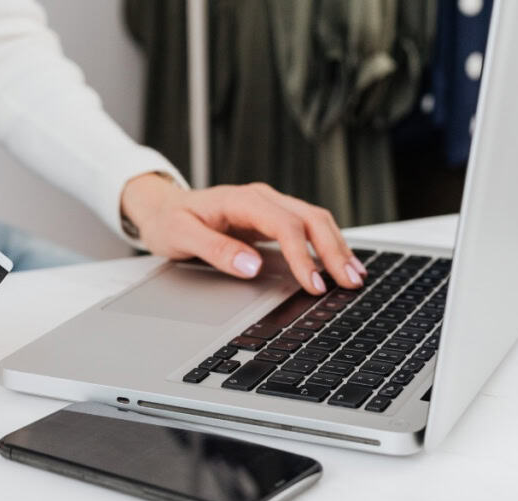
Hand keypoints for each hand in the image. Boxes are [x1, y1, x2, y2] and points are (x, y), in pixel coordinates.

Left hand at [120, 174, 366, 293]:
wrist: (162, 208)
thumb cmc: (170, 221)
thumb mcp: (182, 236)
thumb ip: (216, 250)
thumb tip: (251, 266)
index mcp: (242, 200)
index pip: (284, 225)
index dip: (303, 256)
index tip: (314, 284)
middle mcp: (261, 198)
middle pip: (310, 218)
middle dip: (334, 250)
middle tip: (351, 282)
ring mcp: (269, 207)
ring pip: (315, 220)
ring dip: (337, 247)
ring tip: (355, 276)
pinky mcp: (272, 218)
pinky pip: (307, 228)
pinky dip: (327, 245)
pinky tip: (338, 264)